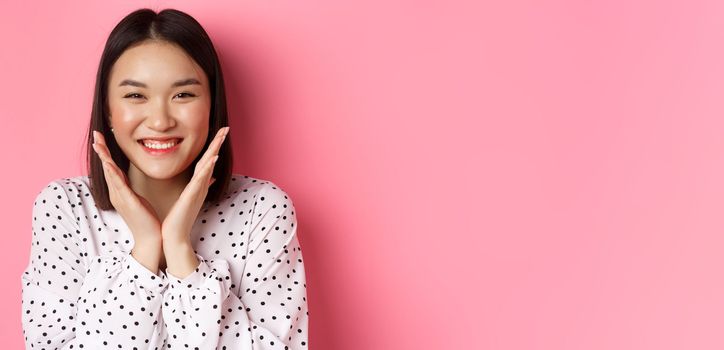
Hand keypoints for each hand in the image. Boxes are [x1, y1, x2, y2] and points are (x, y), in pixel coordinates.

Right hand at [92, 130, 162, 248]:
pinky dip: (113, 174)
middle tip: (95, 134)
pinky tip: (109, 164)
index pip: (111, 168)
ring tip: (99, 144)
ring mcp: (121, 198)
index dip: (105, 153)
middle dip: (101, 150)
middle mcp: (116, 193)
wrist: (150, 238)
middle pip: (107, 168)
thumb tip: (127, 179)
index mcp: (119, 191)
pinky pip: (119, 185)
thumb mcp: (137, 199)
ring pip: (110, 174)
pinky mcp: (128, 202)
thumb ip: (130, 188)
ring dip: (104, 158)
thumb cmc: (146, 219)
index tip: (101, 138)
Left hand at [161, 126, 227, 244]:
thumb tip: (211, 177)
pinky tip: (212, 158)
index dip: (213, 146)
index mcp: (198, 184)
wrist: (175, 235)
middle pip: (211, 159)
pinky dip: (208, 168)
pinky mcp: (192, 195)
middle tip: (226, 128)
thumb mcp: (190, 198)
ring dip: (215, 150)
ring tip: (221, 136)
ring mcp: (198, 189)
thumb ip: (200, 186)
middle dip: (218, 143)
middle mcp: (200, 185)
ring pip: (208, 166)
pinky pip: (201, 179)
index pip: (207, 161)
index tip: (219, 132)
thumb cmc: (180, 218)